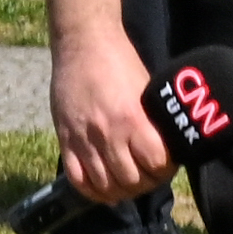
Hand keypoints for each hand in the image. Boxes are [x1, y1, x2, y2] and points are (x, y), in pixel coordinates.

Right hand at [50, 21, 169, 204]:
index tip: (166, 165)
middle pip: (131, 181)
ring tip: (126, 181)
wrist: (83, 43)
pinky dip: (92, 190)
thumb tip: (163, 150)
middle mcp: (108, 133)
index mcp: (133, 119)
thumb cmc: (121, 62)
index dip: (165, 170)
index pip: (156, 165)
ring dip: (120, 190)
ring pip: (105, 185)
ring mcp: (84, 138)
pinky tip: (102, 186)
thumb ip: (151, 123)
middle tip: (147, 175)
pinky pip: (77, 178)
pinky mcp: (65, 138)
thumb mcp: (146, 91)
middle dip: (144, 183)